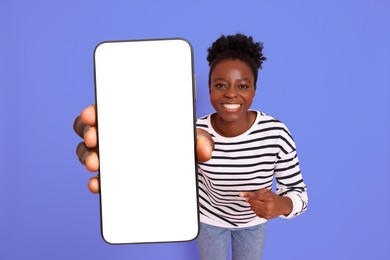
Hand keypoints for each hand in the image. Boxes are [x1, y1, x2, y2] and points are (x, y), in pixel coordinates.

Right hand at [74, 104, 213, 193]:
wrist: (181, 169)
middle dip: (88, 132)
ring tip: (95, 163)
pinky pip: (99, 178)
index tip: (92, 113)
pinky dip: (96, 181)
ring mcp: (112, 156)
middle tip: (93, 138)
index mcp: (130, 119)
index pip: (106, 109)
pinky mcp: (114, 177)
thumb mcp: (191, 139)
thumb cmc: (180, 144)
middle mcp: (116, 135)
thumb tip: (204, 151)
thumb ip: (200, 141)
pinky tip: (98, 184)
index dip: (95, 110)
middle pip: (90, 129)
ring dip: (87, 157)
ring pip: (88, 153)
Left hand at [239, 189, 292, 219]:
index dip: (248, 194)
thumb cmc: (273, 197)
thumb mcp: (267, 192)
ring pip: (253, 208)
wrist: (283, 206)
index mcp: (269, 198)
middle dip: (250, 199)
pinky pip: (255, 213)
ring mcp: (267, 213)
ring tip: (258, 202)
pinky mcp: (266, 218)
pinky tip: (260, 207)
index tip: (240, 194)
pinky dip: (256, 209)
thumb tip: (247, 197)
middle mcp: (268, 207)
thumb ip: (258, 192)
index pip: (256, 196)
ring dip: (253, 204)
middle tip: (251, 197)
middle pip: (253, 203)